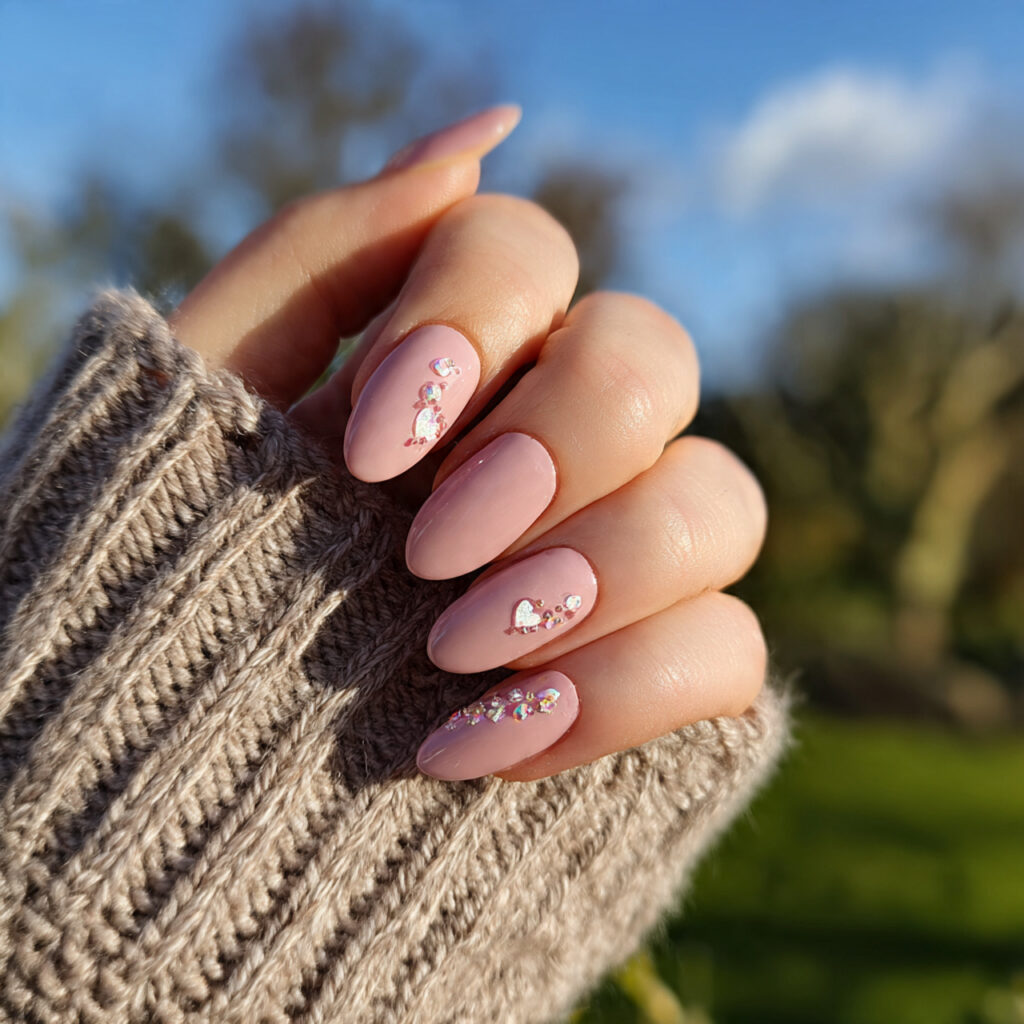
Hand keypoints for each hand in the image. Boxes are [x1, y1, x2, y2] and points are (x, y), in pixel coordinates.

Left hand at [171, 106, 767, 781]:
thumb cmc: (182, 561)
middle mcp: (557, 441)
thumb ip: (325, 251)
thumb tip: (486, 140)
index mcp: (458, 360)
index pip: (529, 253)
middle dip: (557, 447)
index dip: (470, 325)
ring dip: (608, 570)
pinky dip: (627, 693)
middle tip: (432, 551)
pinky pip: (732, 653)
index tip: (373, 448)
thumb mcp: (214, 396)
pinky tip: (491, 740)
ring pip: (724, 502)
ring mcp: (620, 558)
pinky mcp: (658, 674)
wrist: (188, 757)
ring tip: (461, 651)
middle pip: (655, 357)